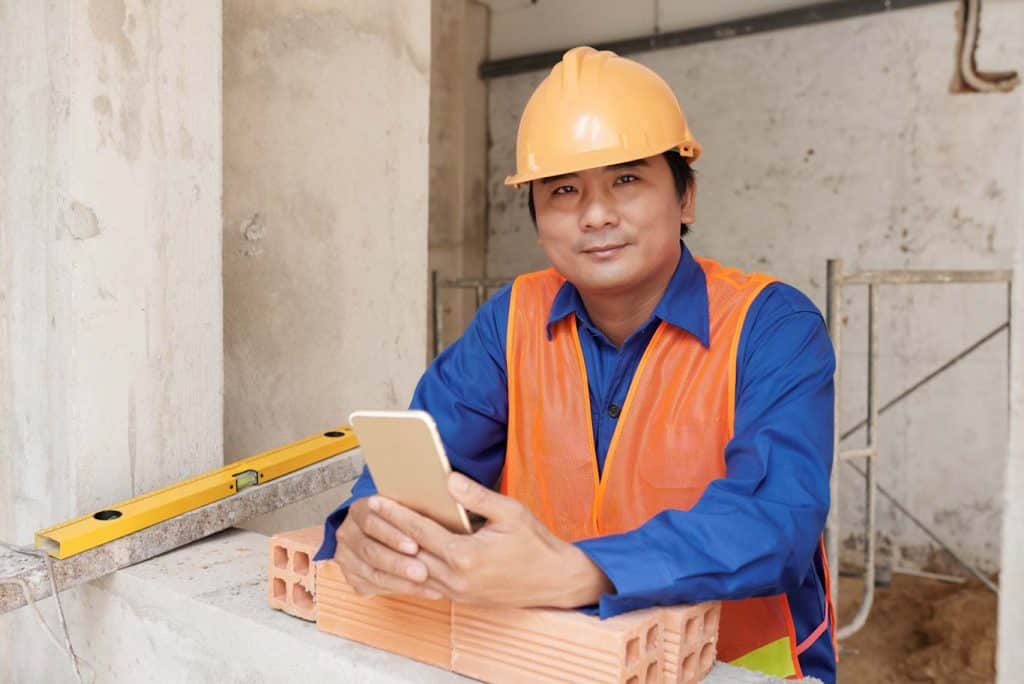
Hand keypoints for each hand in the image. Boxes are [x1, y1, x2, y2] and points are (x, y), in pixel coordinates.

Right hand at [332, 497, 443, 599]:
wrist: (386, 532)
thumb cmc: (409, 512)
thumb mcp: (419, 496)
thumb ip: (443, 493)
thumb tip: (455, 482)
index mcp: (360, 508)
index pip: (371, 521)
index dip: (393, 534)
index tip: (416, 545)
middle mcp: (348, 532)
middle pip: (370, 550)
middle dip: (398, 563)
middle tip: (423, 572)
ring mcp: (347, 556)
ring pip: (373, 573)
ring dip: (402, 581)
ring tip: (432, 585)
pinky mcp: (355, 576)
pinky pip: (376, 587)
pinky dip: (401, 590)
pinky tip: (427, 591)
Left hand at [368, 472, 613, 607]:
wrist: (554, 580)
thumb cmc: (535, 545)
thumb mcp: (511, 512)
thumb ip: (477, 497)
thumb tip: (448, 480)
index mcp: (466, 555)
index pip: (419, 531)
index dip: (395, 514)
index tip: (377, 499)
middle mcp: (456, 578)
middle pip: (409, 551)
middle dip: (386, 532)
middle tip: (367, 513)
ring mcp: (456, 591)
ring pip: (413, 572)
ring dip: (394, 552)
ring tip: (377, 532)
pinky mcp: (460, 597)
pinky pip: (426, 583)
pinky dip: (410, 567)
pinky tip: (401, 554)